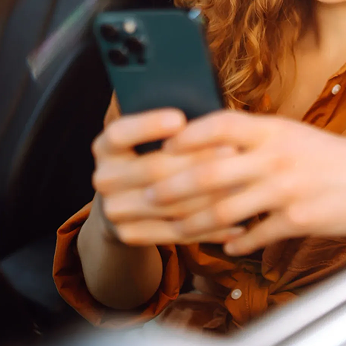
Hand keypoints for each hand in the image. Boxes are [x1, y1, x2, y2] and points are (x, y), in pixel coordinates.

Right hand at [90, 109, 245, 245]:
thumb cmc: (149, 159)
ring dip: (210, 197)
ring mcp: (113, 210)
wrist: (124, 206)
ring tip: (243, 185)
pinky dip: (210, 230)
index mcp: (105, 147)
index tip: (179, 117)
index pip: (120, 133)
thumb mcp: (146, 141)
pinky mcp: (129, 235)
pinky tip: (237, 224)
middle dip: (197, 160)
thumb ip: (169, 131)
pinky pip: (176, 233)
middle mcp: (103, 178)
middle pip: (152, 168)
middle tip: (233, 151)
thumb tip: (206, 110)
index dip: (147, 125)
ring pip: (170, 204)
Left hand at [150, 111, 345, 254]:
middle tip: (147, 195)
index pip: (221, 124)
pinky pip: (255, 235)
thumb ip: (254, 138)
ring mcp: (286, 190)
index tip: (161, 145)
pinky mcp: (298, 220)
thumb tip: (208, 141)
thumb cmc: (331, 156)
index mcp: (273, 130)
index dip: (188, 134)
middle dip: (173, 187)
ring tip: (174, 228)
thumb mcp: (291, 135)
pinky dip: (237, 244)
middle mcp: (276, 157)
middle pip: (211, 173)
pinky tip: (225, 248)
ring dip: (193, 223)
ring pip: (225, 211)